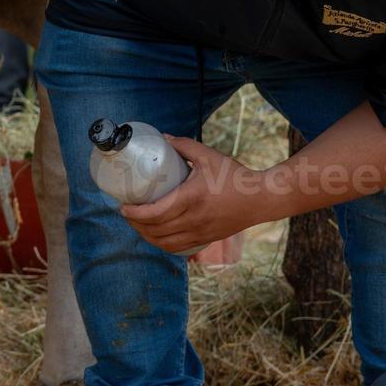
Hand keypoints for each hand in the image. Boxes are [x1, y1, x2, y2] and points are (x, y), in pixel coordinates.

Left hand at [120, 135, 270, 253]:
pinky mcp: (207, 240)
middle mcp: (194, 220)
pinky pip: (177, 248)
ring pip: (164, 243)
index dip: (135, 213)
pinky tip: (155, 234)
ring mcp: (201, 233)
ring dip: (146, 236)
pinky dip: (161, 244)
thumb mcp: (208, 156)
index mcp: (192, 199)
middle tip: (126, 212)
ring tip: (137, 224)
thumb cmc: (235, 176)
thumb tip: (163, 137)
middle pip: (155, 230)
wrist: (262, 199)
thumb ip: (183, 145)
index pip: (156, 213)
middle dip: (135, 223)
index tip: (123, 206)